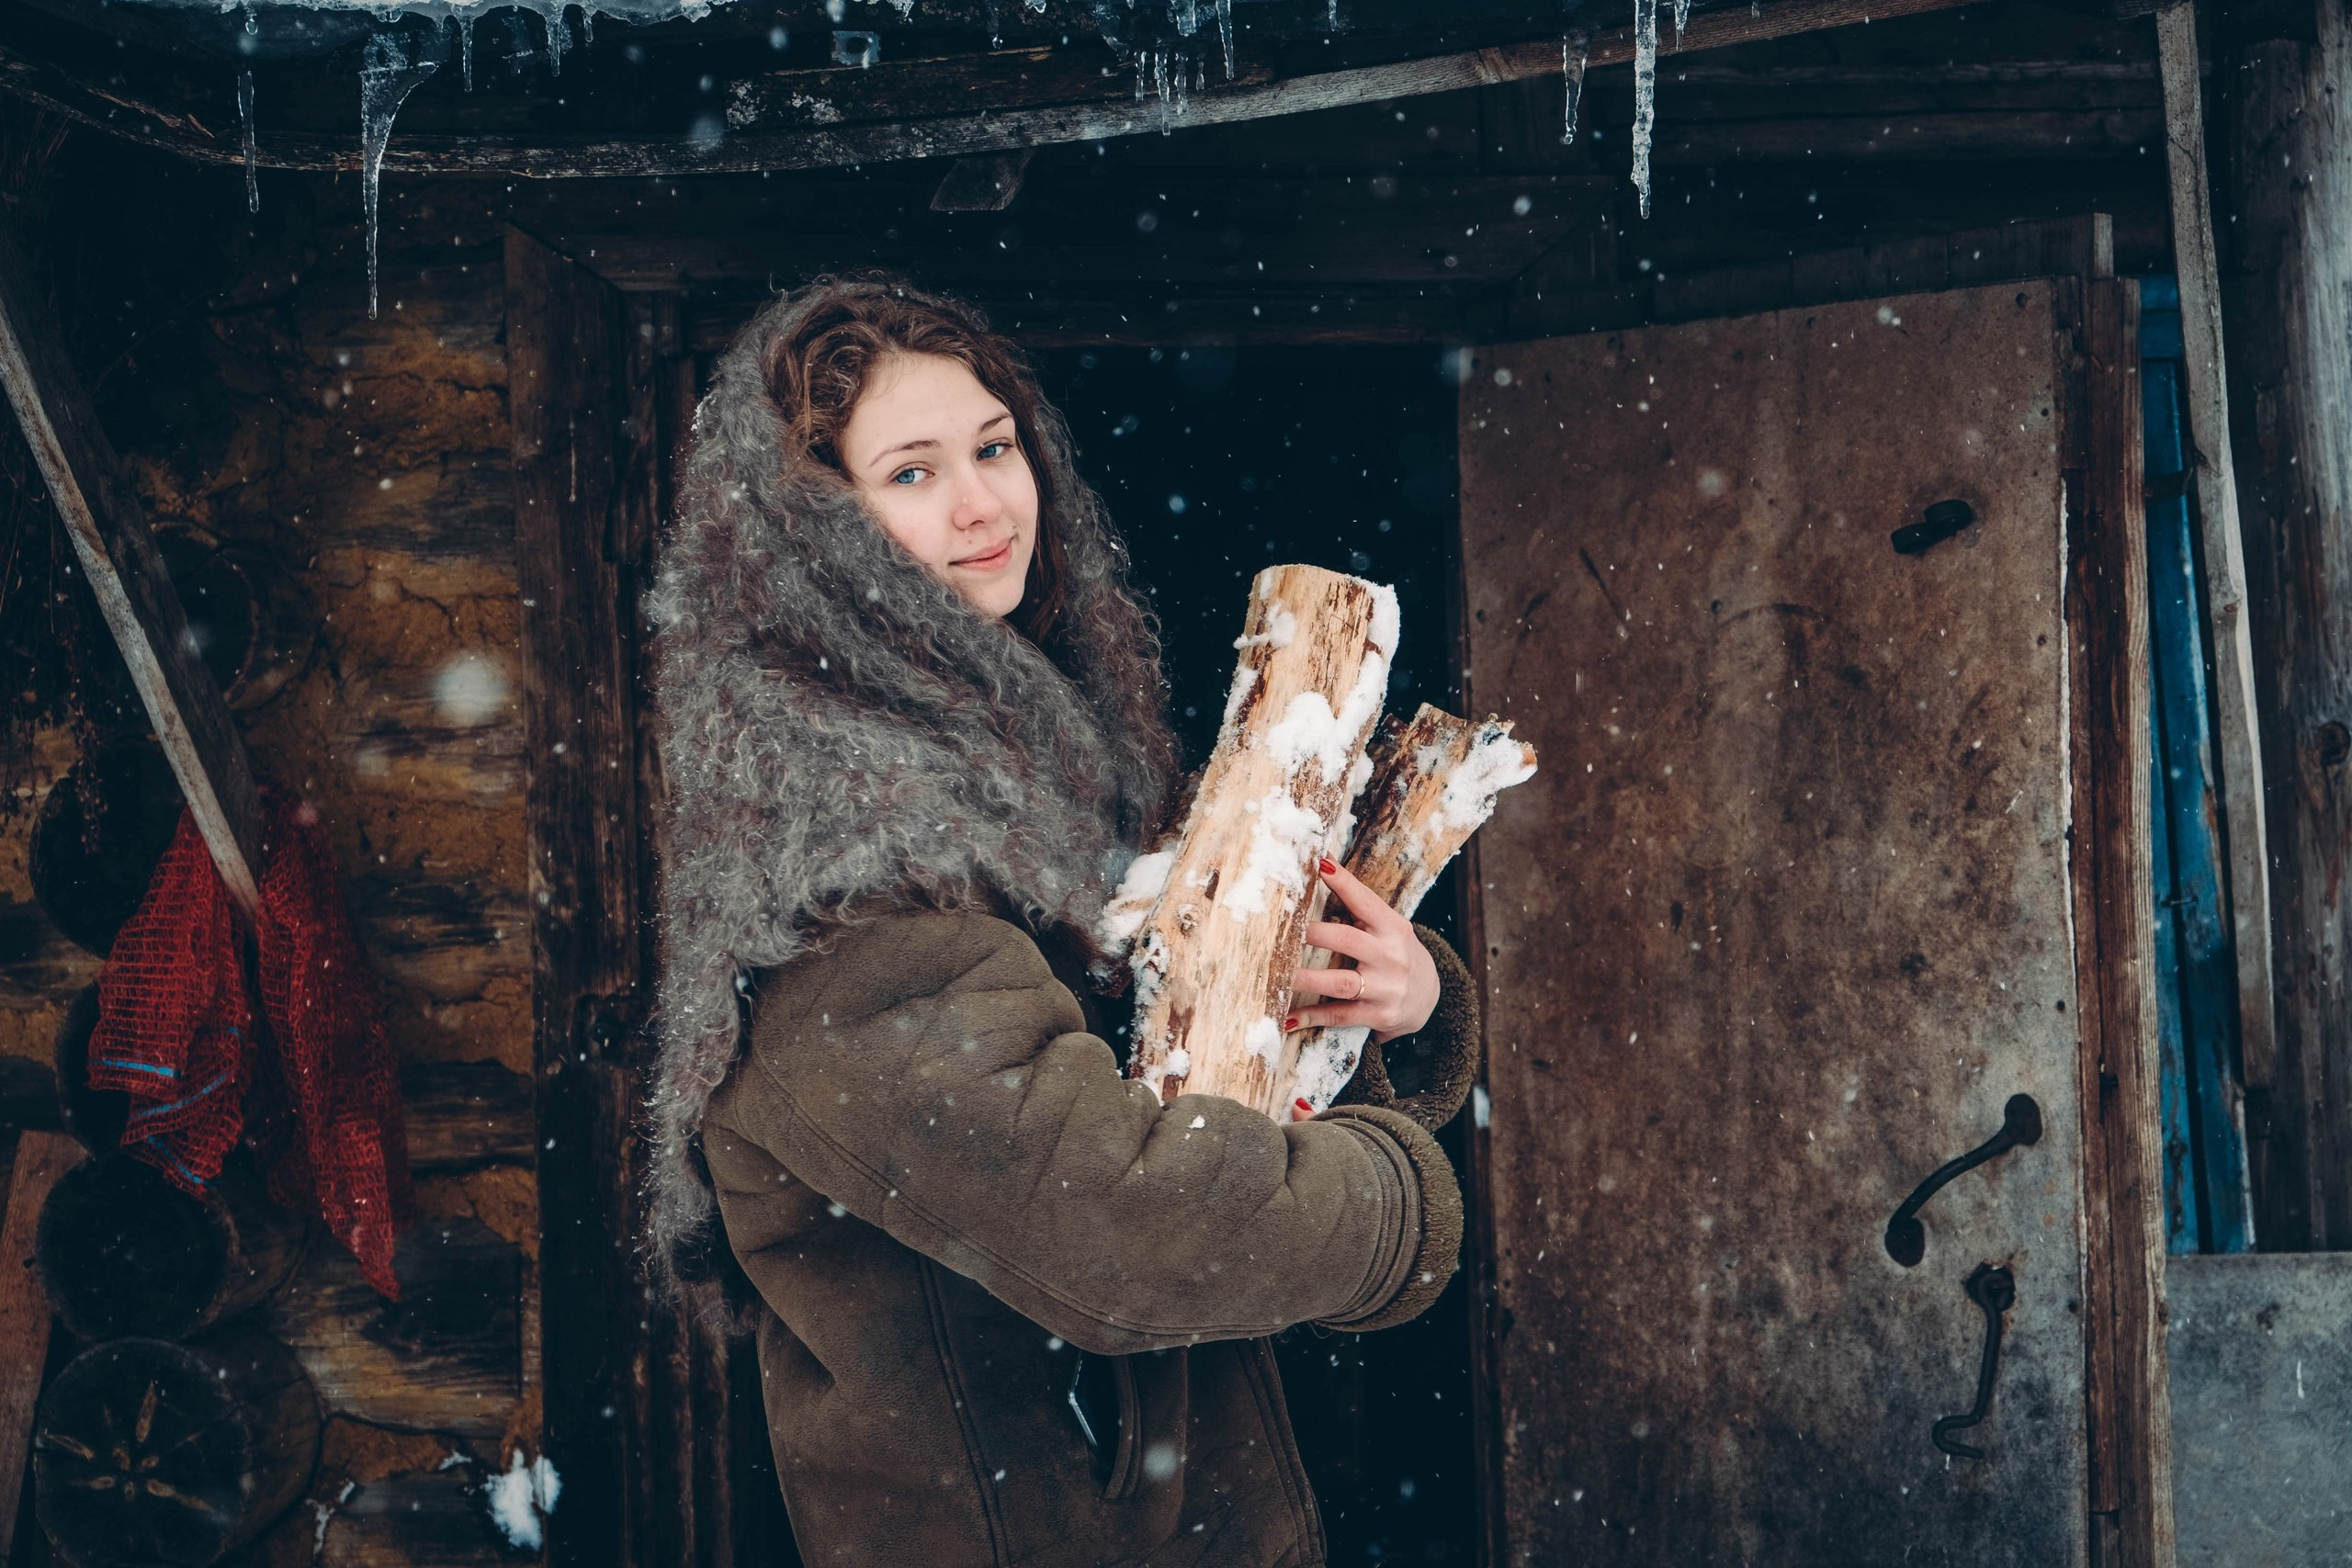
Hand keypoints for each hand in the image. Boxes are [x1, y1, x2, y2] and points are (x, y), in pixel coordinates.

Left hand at [1286, 857, 1439, 1049]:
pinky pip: (1340, 1016)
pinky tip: (1286, 1018)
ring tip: (1277, 973)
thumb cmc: (1396, 953)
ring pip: (1339, 982)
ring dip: (1305, 979)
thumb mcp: (1388, 927)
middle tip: (1281, 930)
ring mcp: (1386, 988)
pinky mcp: (1378, 1015)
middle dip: (1312, 934)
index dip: (1343, 883)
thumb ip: (1359, 905)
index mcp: (1393, 928)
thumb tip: (1323, 863)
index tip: (1320, 864)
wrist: (1429, 998)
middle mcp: (1392, 957)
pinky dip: (1312, 1017)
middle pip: (1347, 940)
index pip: (1365, 901)